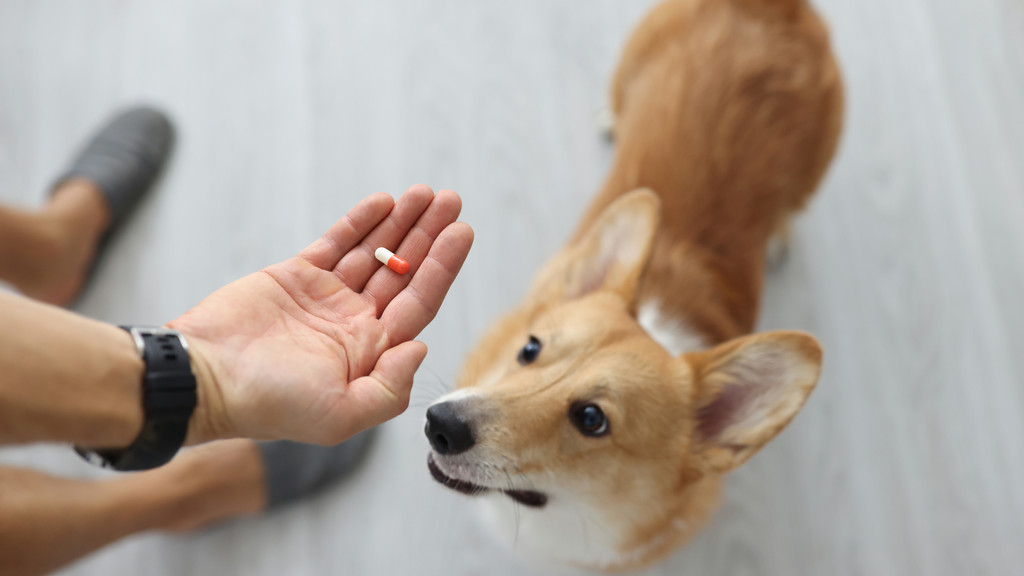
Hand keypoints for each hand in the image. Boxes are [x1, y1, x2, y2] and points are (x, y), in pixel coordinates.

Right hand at [167, 185, 472, 444]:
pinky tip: (385, 202)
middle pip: (403, 271)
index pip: (419, 302)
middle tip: (452, 201)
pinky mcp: (295, 277)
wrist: (204, 379)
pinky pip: (336, 242)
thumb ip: (390, 387)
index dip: (443, 267)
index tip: (463, 232)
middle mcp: (353, 324)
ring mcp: (325, 298)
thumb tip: (421, 346)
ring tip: (426, 193)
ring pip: (374, 252)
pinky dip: (360, 222)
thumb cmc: (269, 405)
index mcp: (370, 354)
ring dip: (401, 223)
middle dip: (429, 236)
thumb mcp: (341, 415)